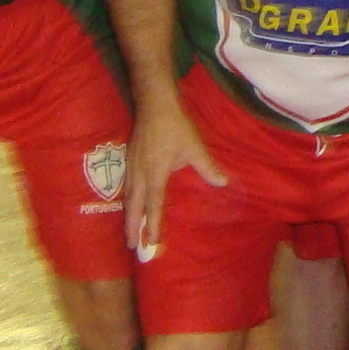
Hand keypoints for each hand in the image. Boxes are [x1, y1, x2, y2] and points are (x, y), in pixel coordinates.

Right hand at [121, 91, 225, 259]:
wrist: (153, 103)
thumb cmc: (175, 125)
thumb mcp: (194, 147)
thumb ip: (207, 167)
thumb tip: (223, 183)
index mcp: (155, 173)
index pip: (153, 205)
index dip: (152, 225)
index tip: (151, 243)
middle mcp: (139, 173)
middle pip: (133, 206)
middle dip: (132, 227)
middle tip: (132, 246)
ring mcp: (131, 166)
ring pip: (127, 197)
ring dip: (127, 215)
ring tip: (129, 231)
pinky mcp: (128, 159)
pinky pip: (125, 186)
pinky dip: (126, 200)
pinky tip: (129, 204)